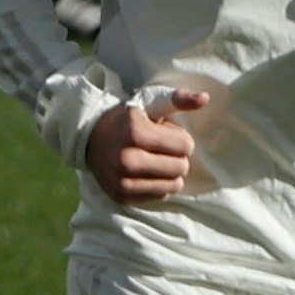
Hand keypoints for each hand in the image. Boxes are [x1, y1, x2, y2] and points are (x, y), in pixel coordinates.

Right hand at [86, 89, 205, 202]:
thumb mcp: (149, 104)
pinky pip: (160, 196)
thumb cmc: (126, 119)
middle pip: (181, 167)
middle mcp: (127, 159)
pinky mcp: (122, 196)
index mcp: (135, 133)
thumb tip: (205, 98)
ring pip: (174, 185)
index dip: (179, 138)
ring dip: (170, 173)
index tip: (164, 134)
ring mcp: (122, 181)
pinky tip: (145, 174)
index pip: (186, 146)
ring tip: (155, 162)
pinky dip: (158, 185)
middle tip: (160, 150)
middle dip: (177, 157)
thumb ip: (178, 100)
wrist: (89, 139)